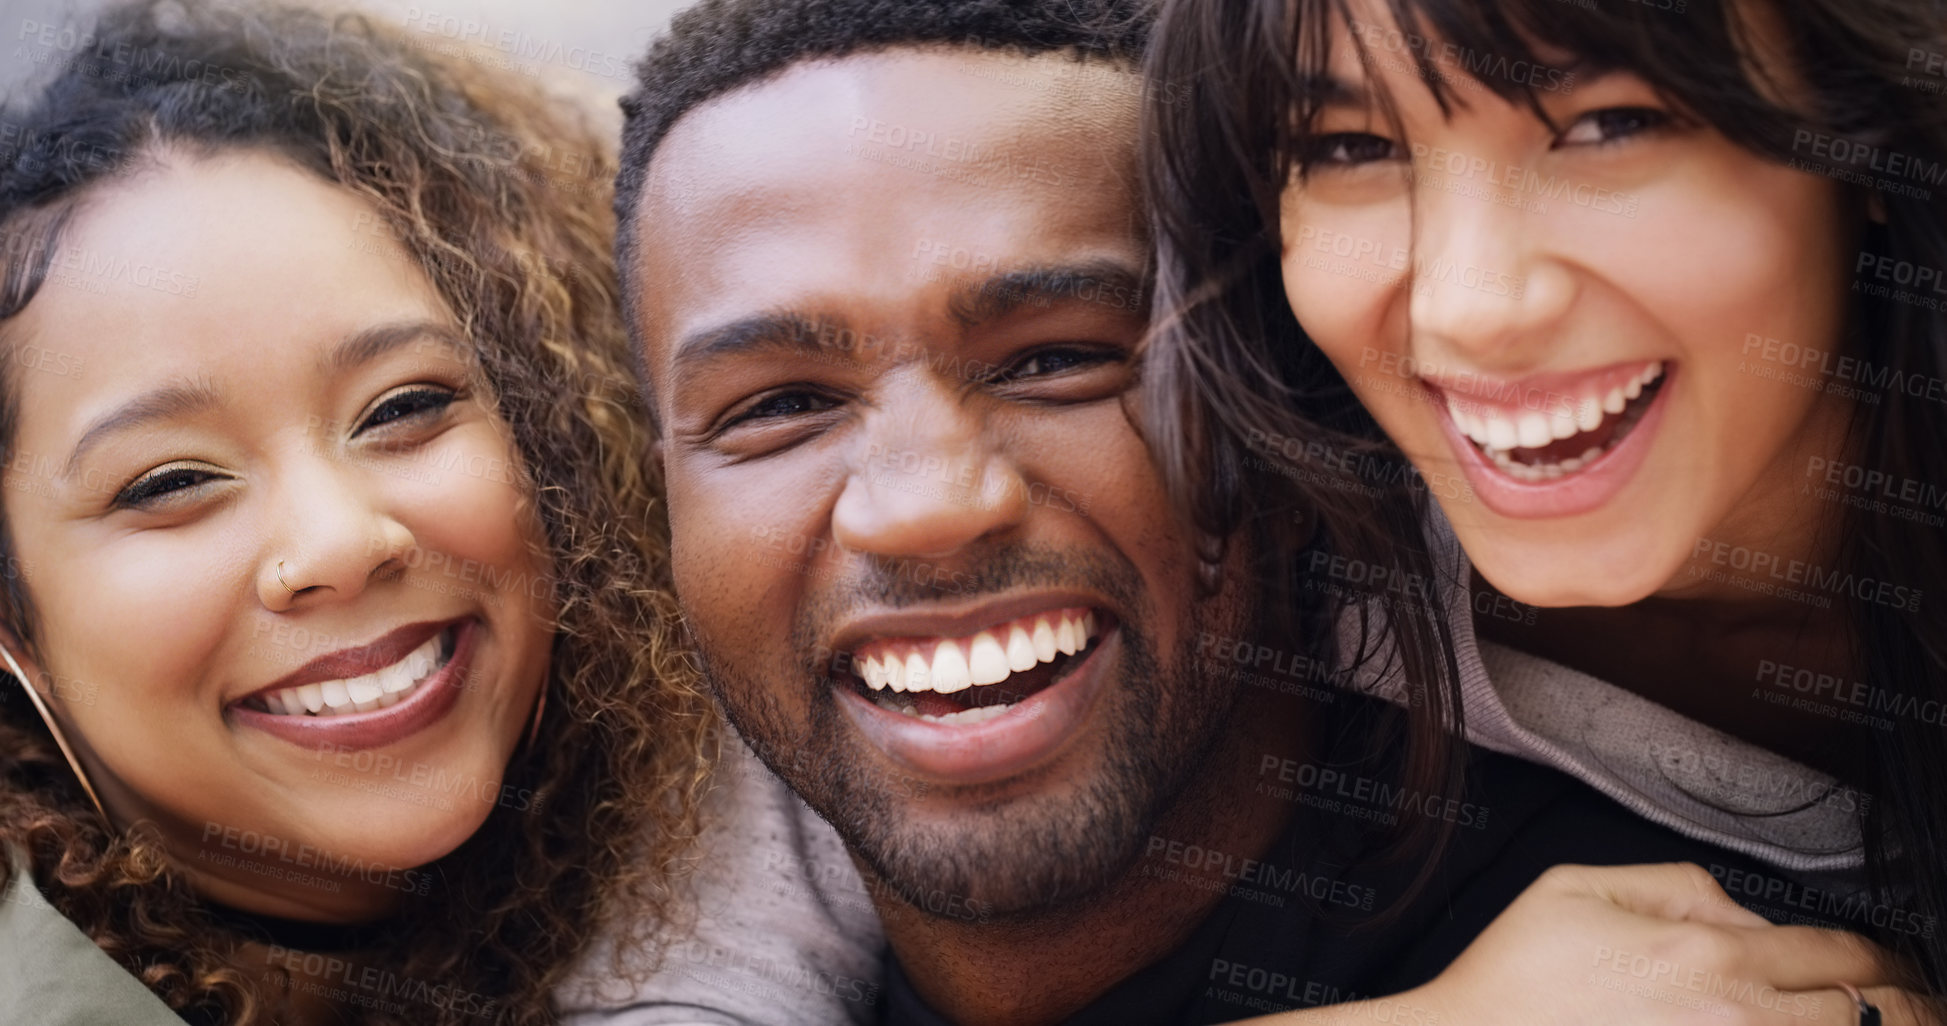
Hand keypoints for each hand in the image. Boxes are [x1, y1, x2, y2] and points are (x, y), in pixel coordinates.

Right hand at [1236, 862, 1937, 1025]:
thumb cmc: (1514, 977)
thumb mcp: (1575, 886)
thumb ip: (1672, 883)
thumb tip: (1739, 910)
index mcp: (1708, 949)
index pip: (1841, 953)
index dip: (1884, 958)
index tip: (1894, 965)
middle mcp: (1735, 1015)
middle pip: (1868, 1014)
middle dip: (1906, 1004)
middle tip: (1919, 1004)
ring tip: (1903, 1025)